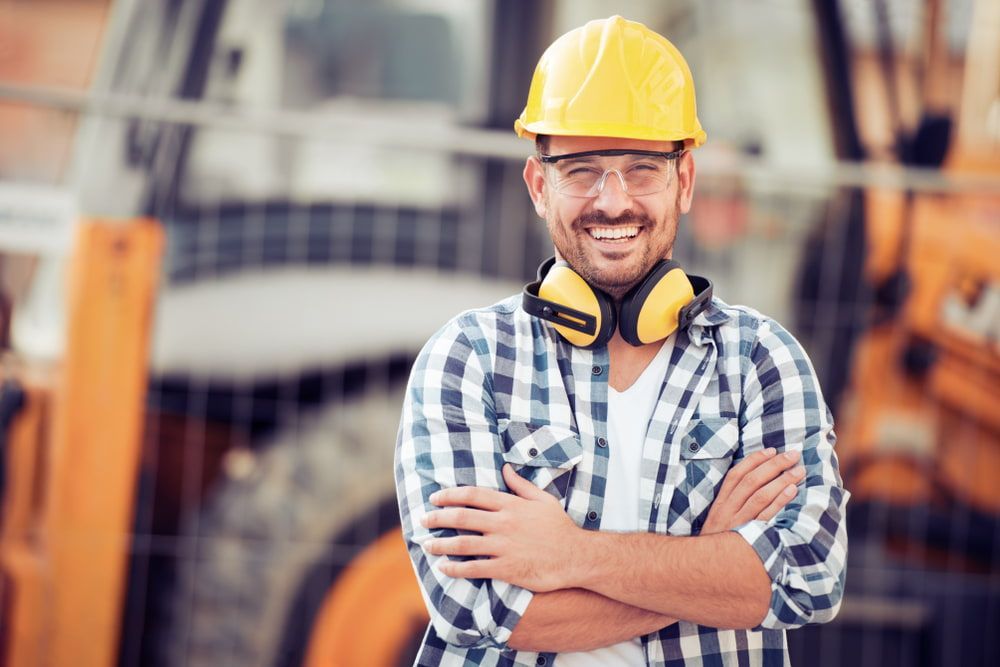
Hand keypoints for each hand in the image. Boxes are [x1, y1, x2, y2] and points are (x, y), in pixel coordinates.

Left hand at [420, 464, 582, 591]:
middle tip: (423, 520)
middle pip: (462, 517)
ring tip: (427, 544)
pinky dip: (456, 569)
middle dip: (438, 517)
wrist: (576, 556)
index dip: (449, 495)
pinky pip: (475, 568)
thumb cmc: (560, 527)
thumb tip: (505, 468)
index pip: (473, 495)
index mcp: (511, 504)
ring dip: (441, 543)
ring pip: (463, 543)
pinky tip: (444, 568)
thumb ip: (521, 484)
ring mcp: (504, 546)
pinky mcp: (507, 568)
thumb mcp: (543, 499)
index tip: (434, 498)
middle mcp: (504, 523)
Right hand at [700, 447, 804, 534]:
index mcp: (720, 503)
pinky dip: (779, 501)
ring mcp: (738, 524)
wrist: (707, 570)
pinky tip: (792, 491)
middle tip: (793, 455)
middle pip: (751, 481)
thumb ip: (733, 502)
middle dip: (773, 465)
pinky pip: (766, 516)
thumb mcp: (720, 520)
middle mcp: (727, 511)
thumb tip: (757, 482)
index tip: (771, 450)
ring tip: (799, 471)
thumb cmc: (720, 542)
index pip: (736, 475)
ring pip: (760, 496)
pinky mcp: (749, 537)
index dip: (754, 460)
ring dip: (781, 480)